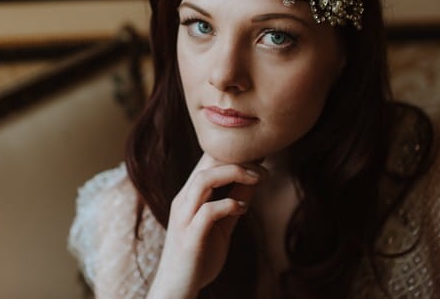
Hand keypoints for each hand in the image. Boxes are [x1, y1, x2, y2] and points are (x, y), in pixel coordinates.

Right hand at [147, 153, 265, 298]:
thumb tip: (253, 183)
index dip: (233, 154)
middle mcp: (184, 201)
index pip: (207, 162)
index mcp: (189, 196)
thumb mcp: (222, 226)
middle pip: (206, 164)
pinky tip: (242, 208)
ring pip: (203, 181)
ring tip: (257, 179)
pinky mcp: (190, 237)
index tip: (259, 156)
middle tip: (263, 166)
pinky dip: (227, 204)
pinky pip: (207, 212)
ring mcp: (184, 218)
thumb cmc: (199, 256)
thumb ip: (233, 204)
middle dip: (236, 159)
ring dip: (233, 174)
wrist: (176, 289)